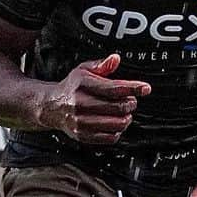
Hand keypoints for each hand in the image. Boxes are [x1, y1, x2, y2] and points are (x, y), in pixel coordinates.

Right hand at [36, 54, 150, 145]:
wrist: (52, 106)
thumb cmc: (72, 87)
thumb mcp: (84, 70)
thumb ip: (102, 65)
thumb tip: (115, 59)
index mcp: (83, 85)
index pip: (114, 88)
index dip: (133, 88)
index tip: (145, 88)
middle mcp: (81, 104)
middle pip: (118, 107)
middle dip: (131, 103)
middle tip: (131, 100)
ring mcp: (81, 121)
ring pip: (116, 124)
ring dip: (126, 118)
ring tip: (125, 112)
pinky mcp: (82, 135)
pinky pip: (109, 137)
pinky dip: (117, 131)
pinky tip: (115, 123)